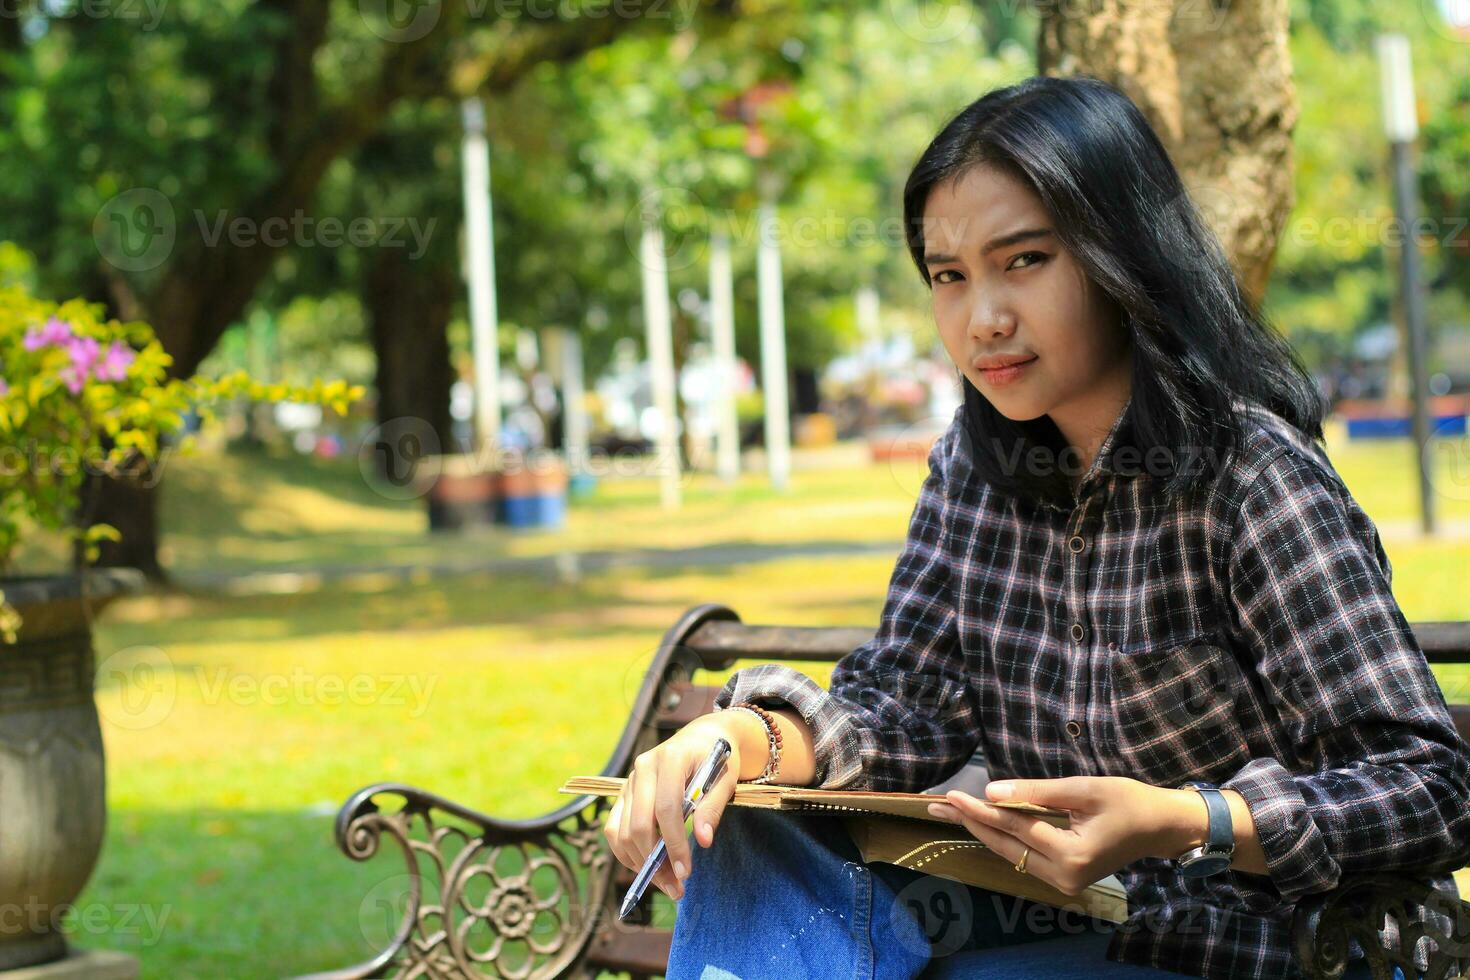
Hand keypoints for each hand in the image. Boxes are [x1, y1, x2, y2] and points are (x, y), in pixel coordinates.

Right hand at [601, 712, 759, 900]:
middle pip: (638, 824)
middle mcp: (643, 767)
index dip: (674, 843)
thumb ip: (712, 809)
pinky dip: (627, 853)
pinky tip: (648, 867)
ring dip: (640, 863)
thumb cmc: (718, 759)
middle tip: (677, 888)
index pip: (666, 808)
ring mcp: (630, 780)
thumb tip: (702, 842)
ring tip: (666, 883)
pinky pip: (614, 829)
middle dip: (655, 861)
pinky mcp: (624, 793)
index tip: (685, 872)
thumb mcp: (725, 780)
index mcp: (671, 758)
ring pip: (621, 831)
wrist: (703, 738)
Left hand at [925, 776, 1203, 895]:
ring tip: (950, 810)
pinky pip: (1024, 857)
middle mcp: (1063, 876)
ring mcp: (1063, 883)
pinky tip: (981, 822)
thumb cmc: (1128, 800)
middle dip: (970, 822)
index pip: (1014, 827)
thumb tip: (991, 792)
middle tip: (935, 804)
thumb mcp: (1084, 788)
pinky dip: (1003, 838)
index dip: (979, 810)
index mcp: (1071, 854)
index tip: (951, 795)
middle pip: (1005, 845)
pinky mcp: (1064, 879)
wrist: (1160, 827)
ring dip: (982, 830)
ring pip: (1011, 853)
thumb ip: (1037, 791)